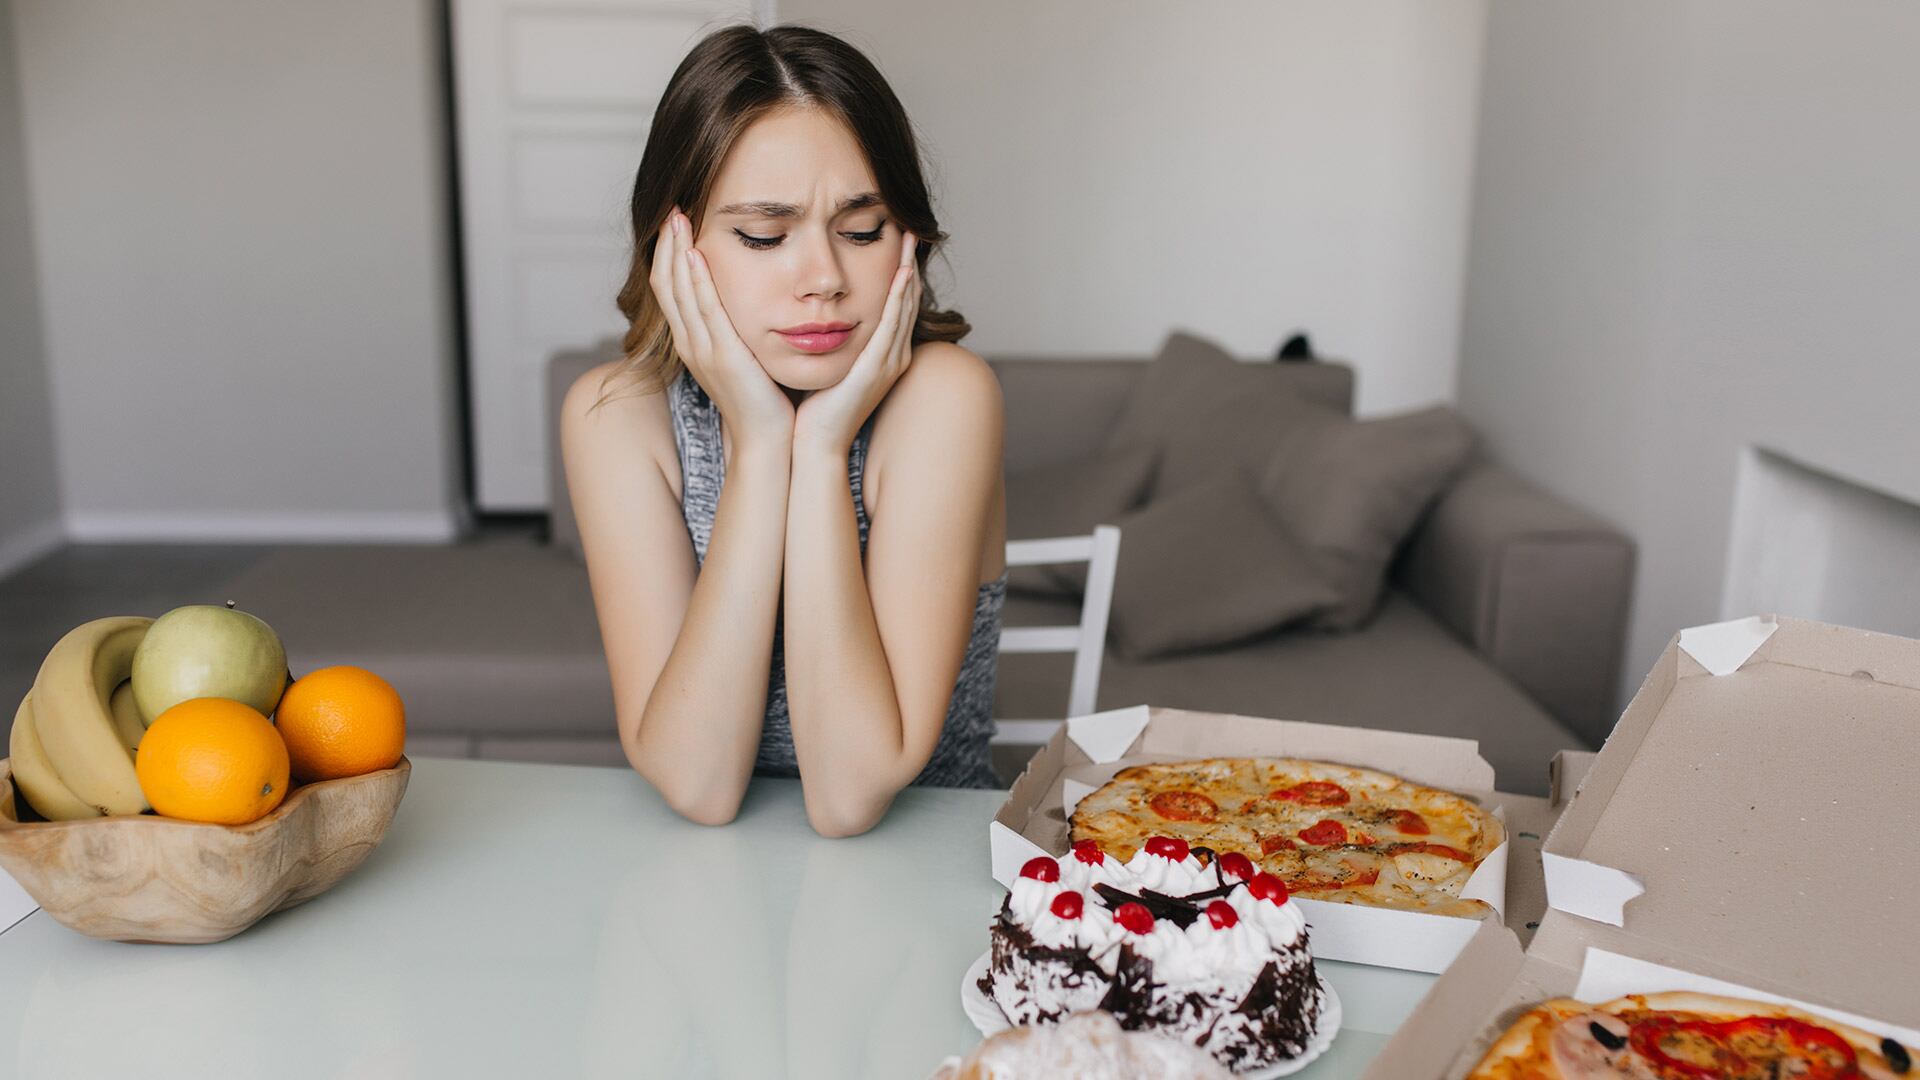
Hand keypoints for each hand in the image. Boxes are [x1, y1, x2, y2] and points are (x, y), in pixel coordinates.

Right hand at [649, 208, 794, 453]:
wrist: (767, 440)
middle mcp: (689, 344)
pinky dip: (698, 280)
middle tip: (672, 209)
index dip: (668, 255)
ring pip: (679, 292)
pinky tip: (697, 254)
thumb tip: (741, 302)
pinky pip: (705, 311)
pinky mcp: (722, 356)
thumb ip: (735, 330)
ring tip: (679, 219)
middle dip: (666, 244)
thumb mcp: (742, 356)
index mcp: (692, 343)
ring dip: (677, 252)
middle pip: (665, 284)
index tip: (675, 223)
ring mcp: (702, 350)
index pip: (669, 289)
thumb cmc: (762, 399)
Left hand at [792, 229, 920, 455]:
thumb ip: (828, 338)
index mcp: (882, 356)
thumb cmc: (812, 408)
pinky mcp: (878, 369)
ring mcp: (889, 363)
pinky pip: (892, 325)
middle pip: (906, 301)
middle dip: (908, 265)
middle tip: (910, 230)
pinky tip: (901, 275)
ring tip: (909, 240)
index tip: (894, 243)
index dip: (898, 275)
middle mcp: (893, 357)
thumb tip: (816, 314)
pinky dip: (898, 299)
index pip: (895, 307)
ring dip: (908, 272)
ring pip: (904, 308)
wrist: (812, 442)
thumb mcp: (825, 364)